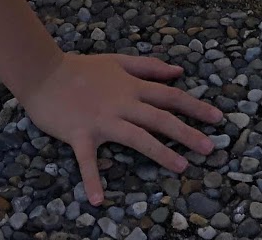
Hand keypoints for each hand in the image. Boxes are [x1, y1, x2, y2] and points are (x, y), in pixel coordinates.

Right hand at [20, 51, 222, 204]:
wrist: (43, 72)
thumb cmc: (80, 68)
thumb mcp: (117, 61)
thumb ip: (148, 67)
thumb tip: (179, 71)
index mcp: (131, 87)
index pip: (169, 96)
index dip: (195, 106)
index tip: (218, 118)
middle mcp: (122, 103)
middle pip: (160, 118)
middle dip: (187, 133)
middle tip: (210, 148)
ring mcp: (102, 120)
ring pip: (136, 137)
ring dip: (160, 152)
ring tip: (181, 167)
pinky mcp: (80, 134)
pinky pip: (87, 160)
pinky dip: (92, 179)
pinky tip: (99, 200)